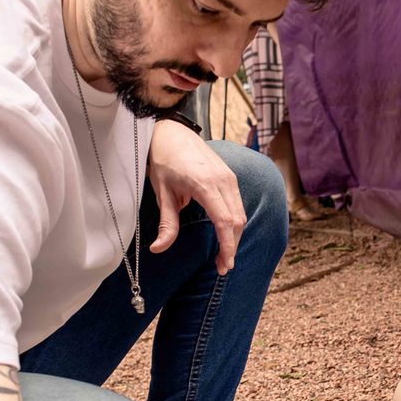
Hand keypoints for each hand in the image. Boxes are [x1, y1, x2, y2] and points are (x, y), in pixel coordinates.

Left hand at [147, 120, 245, 274]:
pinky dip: (234, 223)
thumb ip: (167, 223)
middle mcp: (223, 181)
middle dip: (232, 246)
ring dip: (234, 236)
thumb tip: (158, 248)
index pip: (225, 221)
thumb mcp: (162, 192)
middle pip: (237, 221)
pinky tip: (226, 234)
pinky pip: (238, 204)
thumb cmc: (164, 159)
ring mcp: (229, 177)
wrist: (171, 132)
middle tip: (222, 267)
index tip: (225, 264)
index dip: (227, 245)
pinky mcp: (230, 177)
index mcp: (206, 185)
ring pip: (241, 214)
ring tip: (224, 255)